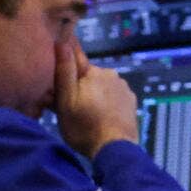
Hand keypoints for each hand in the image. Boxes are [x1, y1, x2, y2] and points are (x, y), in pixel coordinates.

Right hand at [53, 41, 138, 156]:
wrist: (116, 148)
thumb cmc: (85, 127)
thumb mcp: (66, 101)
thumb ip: (64, 71)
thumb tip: (62, 42)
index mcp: (92, 72)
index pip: (75, 56)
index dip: (66, 57)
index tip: (60, 58)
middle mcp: (110, 74)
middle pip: (87, 75)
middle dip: (78, 85)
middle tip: (68, 105)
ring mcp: (123, 88)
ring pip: (100, 86)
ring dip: (92, 95)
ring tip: (85, 114)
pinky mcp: (130, 101)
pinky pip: (112, 97)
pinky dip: (105, 103)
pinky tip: (100, 117)